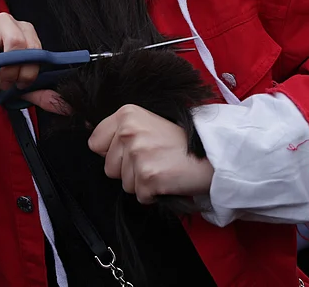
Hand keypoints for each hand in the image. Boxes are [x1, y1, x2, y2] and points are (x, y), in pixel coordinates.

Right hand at [0, 13, 42, 98]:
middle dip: (9, 73)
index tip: (19, 85)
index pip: (35, 50)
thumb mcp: (16, 83)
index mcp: (25, 31)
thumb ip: (38, 93)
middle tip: (2, 85)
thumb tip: (64, 106)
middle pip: (16, 44)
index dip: (28, 73)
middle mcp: (8, 21)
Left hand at [89, 104, 213, 203]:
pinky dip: (154, 193)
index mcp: (126, 114)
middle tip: (155, 159)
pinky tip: (169, 178)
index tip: (133, 151)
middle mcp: (128, 131)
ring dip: (143, 182)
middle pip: (109, 168)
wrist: (214, 154)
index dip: (112, 153)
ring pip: (124, 184)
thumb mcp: (148, 123)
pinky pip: (140, 196)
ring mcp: (138, 154)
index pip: (94, 143)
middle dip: (129, 170)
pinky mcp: (148, 176)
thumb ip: (122, 131)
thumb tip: (94, 144)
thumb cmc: (182, 142)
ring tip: (164, 167)